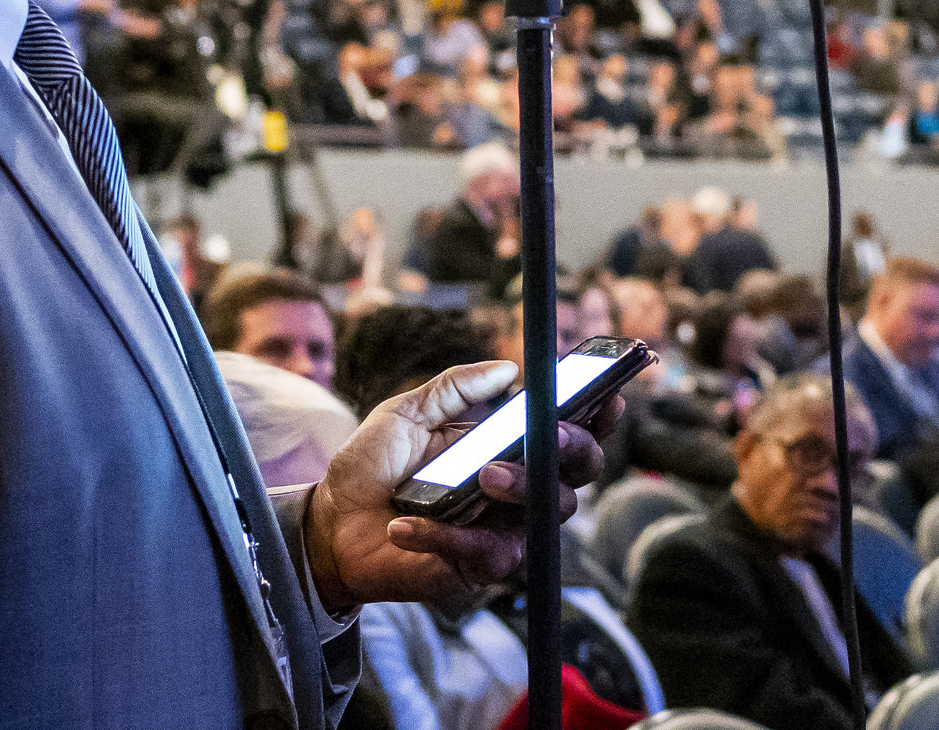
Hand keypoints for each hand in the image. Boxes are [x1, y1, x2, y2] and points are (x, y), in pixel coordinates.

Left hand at [303, 360, 619, 613]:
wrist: (330, 524)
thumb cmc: (372, 467)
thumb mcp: (405, 413)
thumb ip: (454, 388)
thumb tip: (507, 370)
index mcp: (506, 447)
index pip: (565, 433)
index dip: (596, 416)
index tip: (607, 394)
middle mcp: (514, 490)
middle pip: (576, 475)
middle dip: (572, 448)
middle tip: (549, 432)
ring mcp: (500, 530)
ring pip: (545, 514)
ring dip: (521, 487)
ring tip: (484, 474)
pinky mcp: (476, 568)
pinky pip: (487, 554)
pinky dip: (446, 536)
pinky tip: (407, 525)